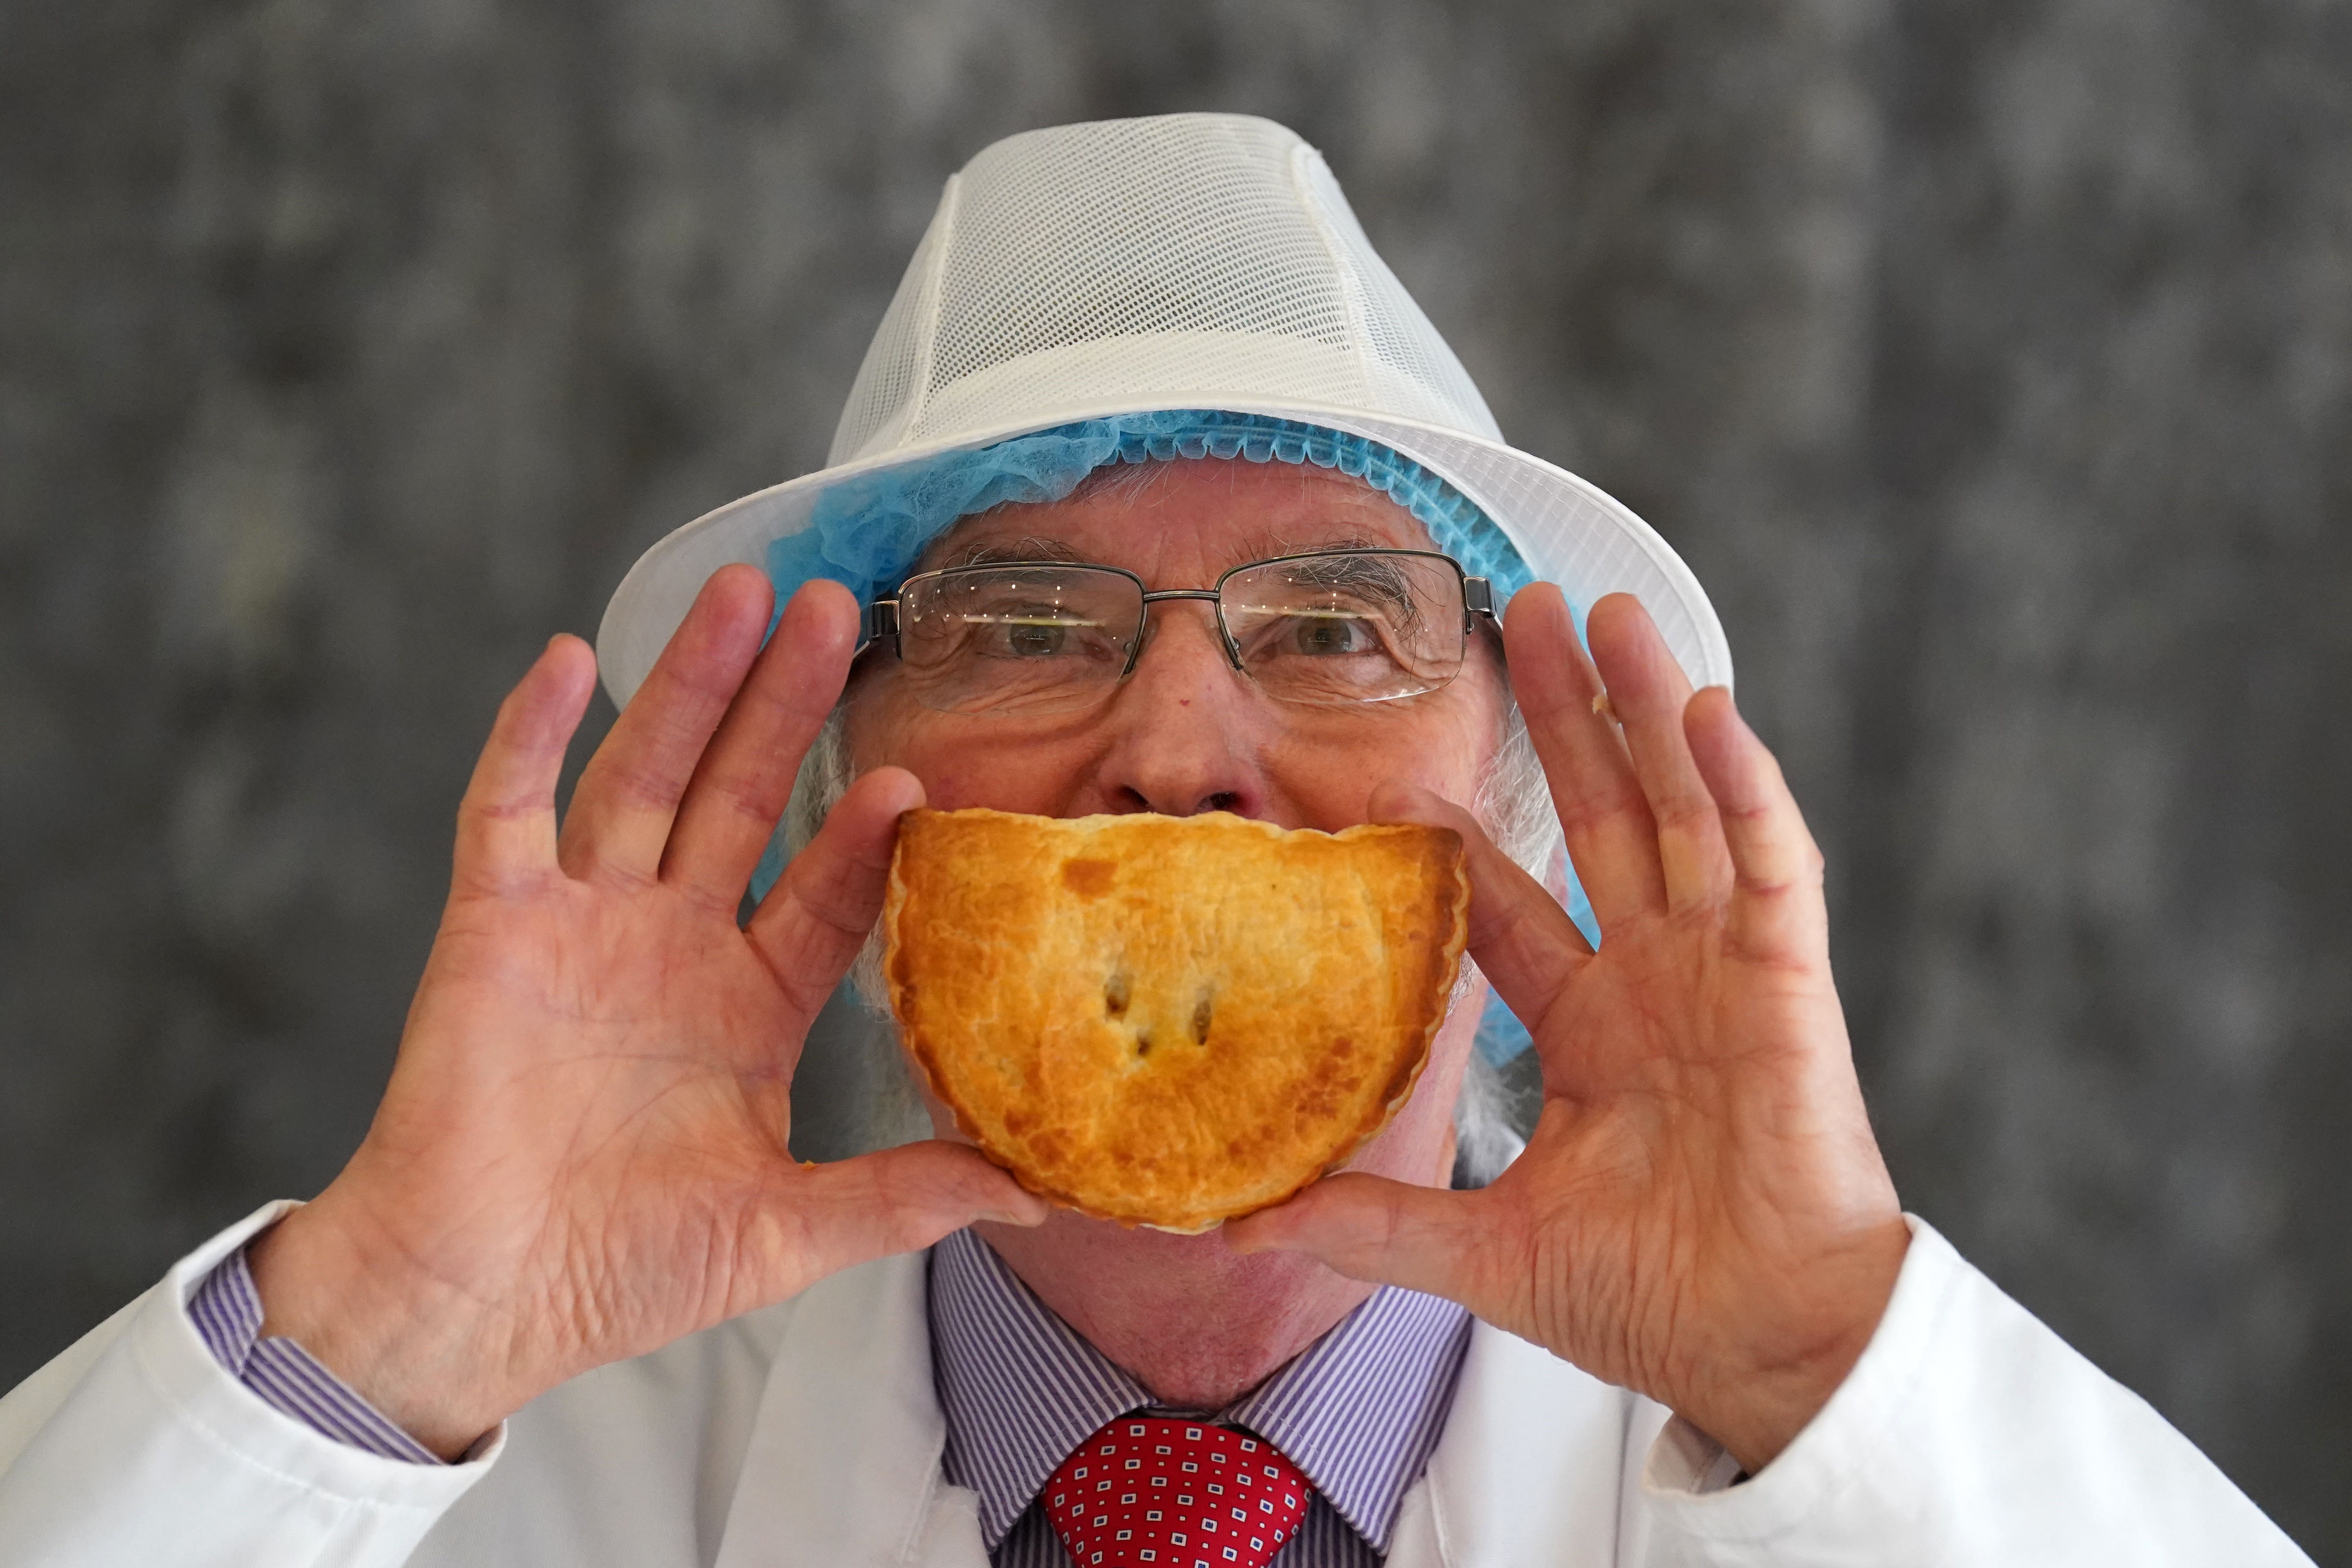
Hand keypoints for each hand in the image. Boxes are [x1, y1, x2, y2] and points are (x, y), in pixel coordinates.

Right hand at [249, 568, 1044, 1457]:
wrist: (477, 1300)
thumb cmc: (620, 1271)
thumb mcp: (786, 1231)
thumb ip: (902, 1196)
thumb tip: (1038, 1189)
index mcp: (744, 1007)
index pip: (822, 894)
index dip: (862, 835)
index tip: (915, 773)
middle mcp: (670, 946)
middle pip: (740, 797)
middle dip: (787, 706)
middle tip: (840, 609)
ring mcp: (581, 926)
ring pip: (644, 777)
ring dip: (690, 685)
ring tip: (745, 593)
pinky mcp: (493, 927)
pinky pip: (509, 810)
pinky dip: (532, 735)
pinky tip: (570, 659)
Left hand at [1226, 587, 1907, 1473]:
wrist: (1764, 1350)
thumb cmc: (1652, 1299)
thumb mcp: (1487, 1253)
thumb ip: (1373, 1227)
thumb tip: (1239, 1225)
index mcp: (1589, 1025)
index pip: (1512, 906)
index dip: (1461, 841)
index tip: (1397, 781)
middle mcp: (1654, 978)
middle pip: (1601, 817)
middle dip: (1563, 716)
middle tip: (1521, 614)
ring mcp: (1722, 970)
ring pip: (1681, 809)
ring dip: (1646, 708)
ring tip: (1605, 613)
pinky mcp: (1788, 982)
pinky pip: (1767, 865)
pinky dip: (1744, 786)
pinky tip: (1708, 710)